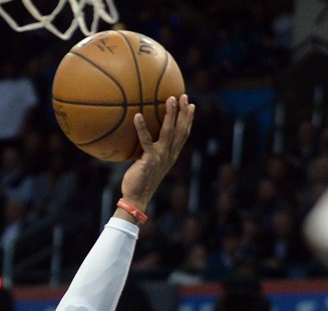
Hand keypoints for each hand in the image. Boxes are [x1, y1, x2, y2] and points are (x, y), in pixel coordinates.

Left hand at [120, 95, 193, 209]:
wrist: (137, 198)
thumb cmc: (139, 181)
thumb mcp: (148, 164)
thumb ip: (149, 152)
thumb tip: (140, 140)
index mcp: (171, 155)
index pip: (184, 134)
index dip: (188, 119)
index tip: (190, 105)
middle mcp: (169, 155)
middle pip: (181, 129)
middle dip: (184, 112)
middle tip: (184, 96)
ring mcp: (160, 157)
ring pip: (169, 131)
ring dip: (171, 114)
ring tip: (170, 99)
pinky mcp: (149, 160)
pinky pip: (145, 140)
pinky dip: (141, 127)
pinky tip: (137, 115)